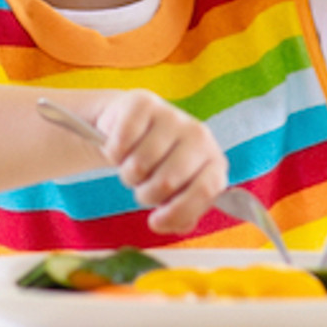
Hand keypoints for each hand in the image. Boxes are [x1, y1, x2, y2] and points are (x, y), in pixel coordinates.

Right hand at [94, 89, 229, 234]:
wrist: (131, 126)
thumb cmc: (158, 166)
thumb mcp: (174, 194)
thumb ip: (180, 215)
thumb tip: (174, 223)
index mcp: (213, 161)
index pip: (206, 190)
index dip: (178, 211)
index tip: (154, 222)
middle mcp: (199, 135)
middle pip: (167, 182)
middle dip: (146, 194)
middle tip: (142, 185)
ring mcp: (172, 116)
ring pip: (140, 165)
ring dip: (128, 174)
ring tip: (132, 166)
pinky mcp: (143, 103)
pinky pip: (121, 144)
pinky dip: (113, 153)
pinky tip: (120, 148)